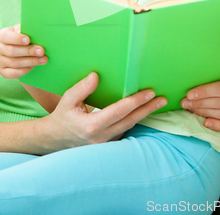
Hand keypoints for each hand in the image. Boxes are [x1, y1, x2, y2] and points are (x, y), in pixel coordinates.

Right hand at [0, 24, 47, 78]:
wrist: (20, 50)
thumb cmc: (24, 38)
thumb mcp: (24, 31)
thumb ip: (27, 30)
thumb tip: (35, 33)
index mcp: (2, 35)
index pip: (5, 36)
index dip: (16, 39)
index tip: (28, 40)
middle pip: (11, 51)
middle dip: (28, 51)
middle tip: (41, 51)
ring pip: (14, 62)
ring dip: (30, 61)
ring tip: (43, 59)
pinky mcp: (3, 71)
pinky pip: (13, 73)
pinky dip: (24, 70)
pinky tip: (33, 66)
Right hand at [41, 72, 166, 150]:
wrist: (55, 139)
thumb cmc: (62, 116)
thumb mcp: (68, 99)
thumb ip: (82, 88)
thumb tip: (97, 76)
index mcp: (92, 126)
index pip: (119, 111)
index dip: (136, 101)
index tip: (149, 92)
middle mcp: (101, 137)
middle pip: (130, 121)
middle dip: (148, 109)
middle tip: (163, 99)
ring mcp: (105, 143)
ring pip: (129, 127)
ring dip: (144, 115)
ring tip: (158, 103)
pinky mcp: (108, 144)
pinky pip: (125, 131)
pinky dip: (135, 120)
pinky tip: (144, 111)